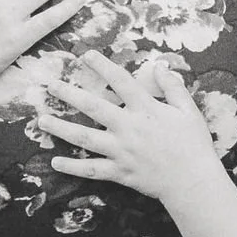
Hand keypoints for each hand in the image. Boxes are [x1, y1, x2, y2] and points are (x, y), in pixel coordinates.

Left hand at [42, 52, 225, 198]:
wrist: (193, 181)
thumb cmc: (194, 144)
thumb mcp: (189, 110)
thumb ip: (173, 87)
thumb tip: (159, 66)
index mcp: (146, 109)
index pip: (120, 81)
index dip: (103, 66)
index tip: (86, 55)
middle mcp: (129, 127)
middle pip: (93, 107)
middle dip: (70, 94)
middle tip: (51, 86)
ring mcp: (121, 151)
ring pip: (85, 138)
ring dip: (62, 128)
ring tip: (42, 120)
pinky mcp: (119, 172)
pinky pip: (92, 169)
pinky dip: (73, 167)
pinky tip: (55, 161)